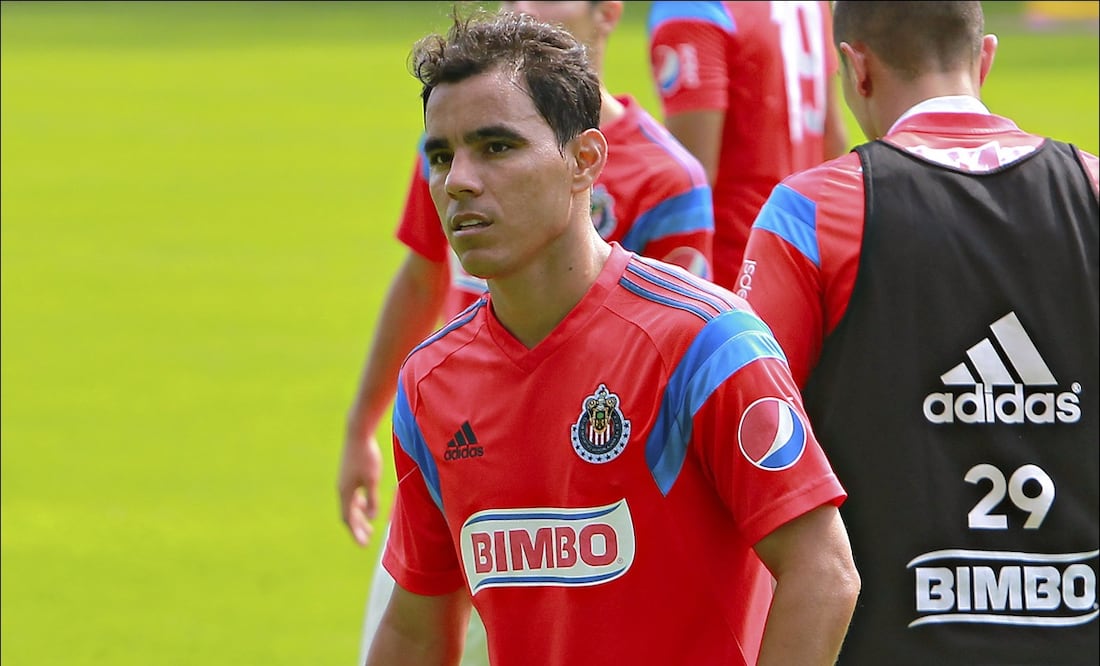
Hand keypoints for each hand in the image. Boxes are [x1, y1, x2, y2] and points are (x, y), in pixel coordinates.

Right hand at [338, 420, 383, 546]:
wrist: (357, 432)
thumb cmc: (366, 456)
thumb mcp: (372, 479)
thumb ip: (371, 499)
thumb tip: (371, 517)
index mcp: (345, 492)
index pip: (348, 518)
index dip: (355, 532)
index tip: (363, 545)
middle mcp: (342, 489)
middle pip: (348, 513)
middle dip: (357, 527)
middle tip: (366, 539)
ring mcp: (344, 481)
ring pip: (350, 504)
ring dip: (358, 516)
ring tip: (368, 525)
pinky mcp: (348, 474)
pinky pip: (352, 495)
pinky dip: (358, 504)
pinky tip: (366, 504)